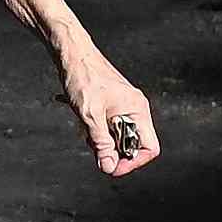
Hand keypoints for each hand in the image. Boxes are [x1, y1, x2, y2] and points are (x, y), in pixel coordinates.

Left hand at [57, 42, 164, 177]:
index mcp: (138, 110)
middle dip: (111, 149)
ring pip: (117, 136)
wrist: (71, 54)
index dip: (133, 162)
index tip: (112, 167)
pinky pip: (108, 126)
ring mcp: (123, 106)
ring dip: (99, 138)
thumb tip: (109, 166)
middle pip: (132, 144)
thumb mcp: (90, 116)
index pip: (150, 147)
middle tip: (92, 143)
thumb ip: (101, 144)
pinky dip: (94, 128)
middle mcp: (135, 108)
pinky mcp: (112, 105)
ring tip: (84, 126)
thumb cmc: (83, 77)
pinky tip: (81, 118)